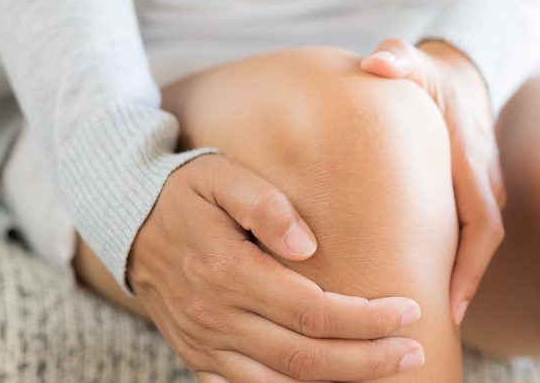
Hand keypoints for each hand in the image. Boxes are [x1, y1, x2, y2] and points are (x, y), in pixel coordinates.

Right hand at [128, 154, 426, 380]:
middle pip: (304, 357)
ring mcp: (204, 344)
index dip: (365, 318)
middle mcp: (215, 318)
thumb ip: (264, 205)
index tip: (409, 310)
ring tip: (389, 372)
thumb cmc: (186, 191)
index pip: (312, 311)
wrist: (124, 219)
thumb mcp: (221, 176)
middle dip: (367, 361)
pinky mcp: (198, 356)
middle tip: (415, 353)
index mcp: (228, 272)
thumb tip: (308, 245)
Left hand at [360, 39, 505, 325]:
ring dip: (455, 276)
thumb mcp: (412, 60)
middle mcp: (484, 180)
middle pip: (481, 246)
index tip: (450, 305)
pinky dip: (449, 259)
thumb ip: (396, 59)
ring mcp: (482, 189)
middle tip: (431, 328)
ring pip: (474, 243)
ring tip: (421, 315)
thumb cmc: (430, 72)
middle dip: (461, 287)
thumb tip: (375, 63)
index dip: (469, 268)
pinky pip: (465, 233)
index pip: (483, 225)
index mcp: (471, 160)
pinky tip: (419, 281)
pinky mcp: (471, 194)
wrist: (462, 69)